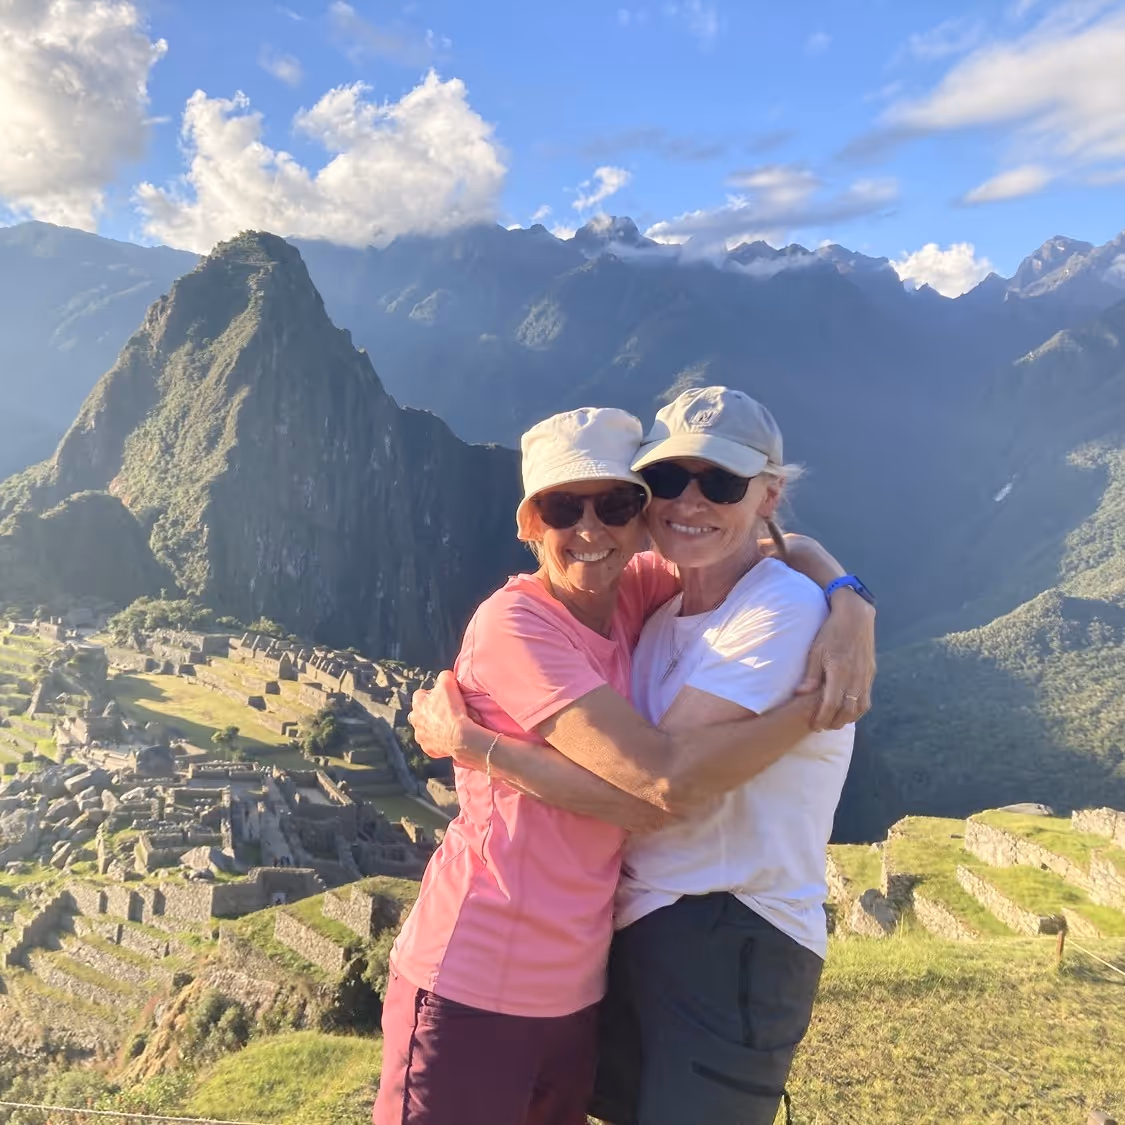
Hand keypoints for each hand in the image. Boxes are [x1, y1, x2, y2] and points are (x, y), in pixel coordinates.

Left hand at [408, 670, 484, 767]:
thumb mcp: (449, 683)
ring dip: (432, 727)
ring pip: (424, 729)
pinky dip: (438, 741)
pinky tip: (448, 738)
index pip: (421, 695)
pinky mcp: (428, 749)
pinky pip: (432, 743)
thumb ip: (444, 676)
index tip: (442, 697)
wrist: (459, 736)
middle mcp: (415, 720)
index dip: (432, 695)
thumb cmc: (452, 709)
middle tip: (444, 713)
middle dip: (428, 712)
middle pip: (419, 713)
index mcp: (417, 703)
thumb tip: (444, 676)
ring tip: (446, 726)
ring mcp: (420, 736)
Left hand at [794, 591, 875, 729]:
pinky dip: (858, 709)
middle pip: (848, 711)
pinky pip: (867, 698)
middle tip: (822, 727)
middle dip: (834, 723)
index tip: (814, 726)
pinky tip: (848, 710)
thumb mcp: (816, 651)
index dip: (822, 718)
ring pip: (861, 708)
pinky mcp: (871, 673)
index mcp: (840, 671)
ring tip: (834, 722)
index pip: (831, 704)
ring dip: (848, 719)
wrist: (855, 617)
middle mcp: (856, 677)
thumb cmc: (831, 632)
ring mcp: (866, 676)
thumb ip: (811, 675)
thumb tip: (800, 694)